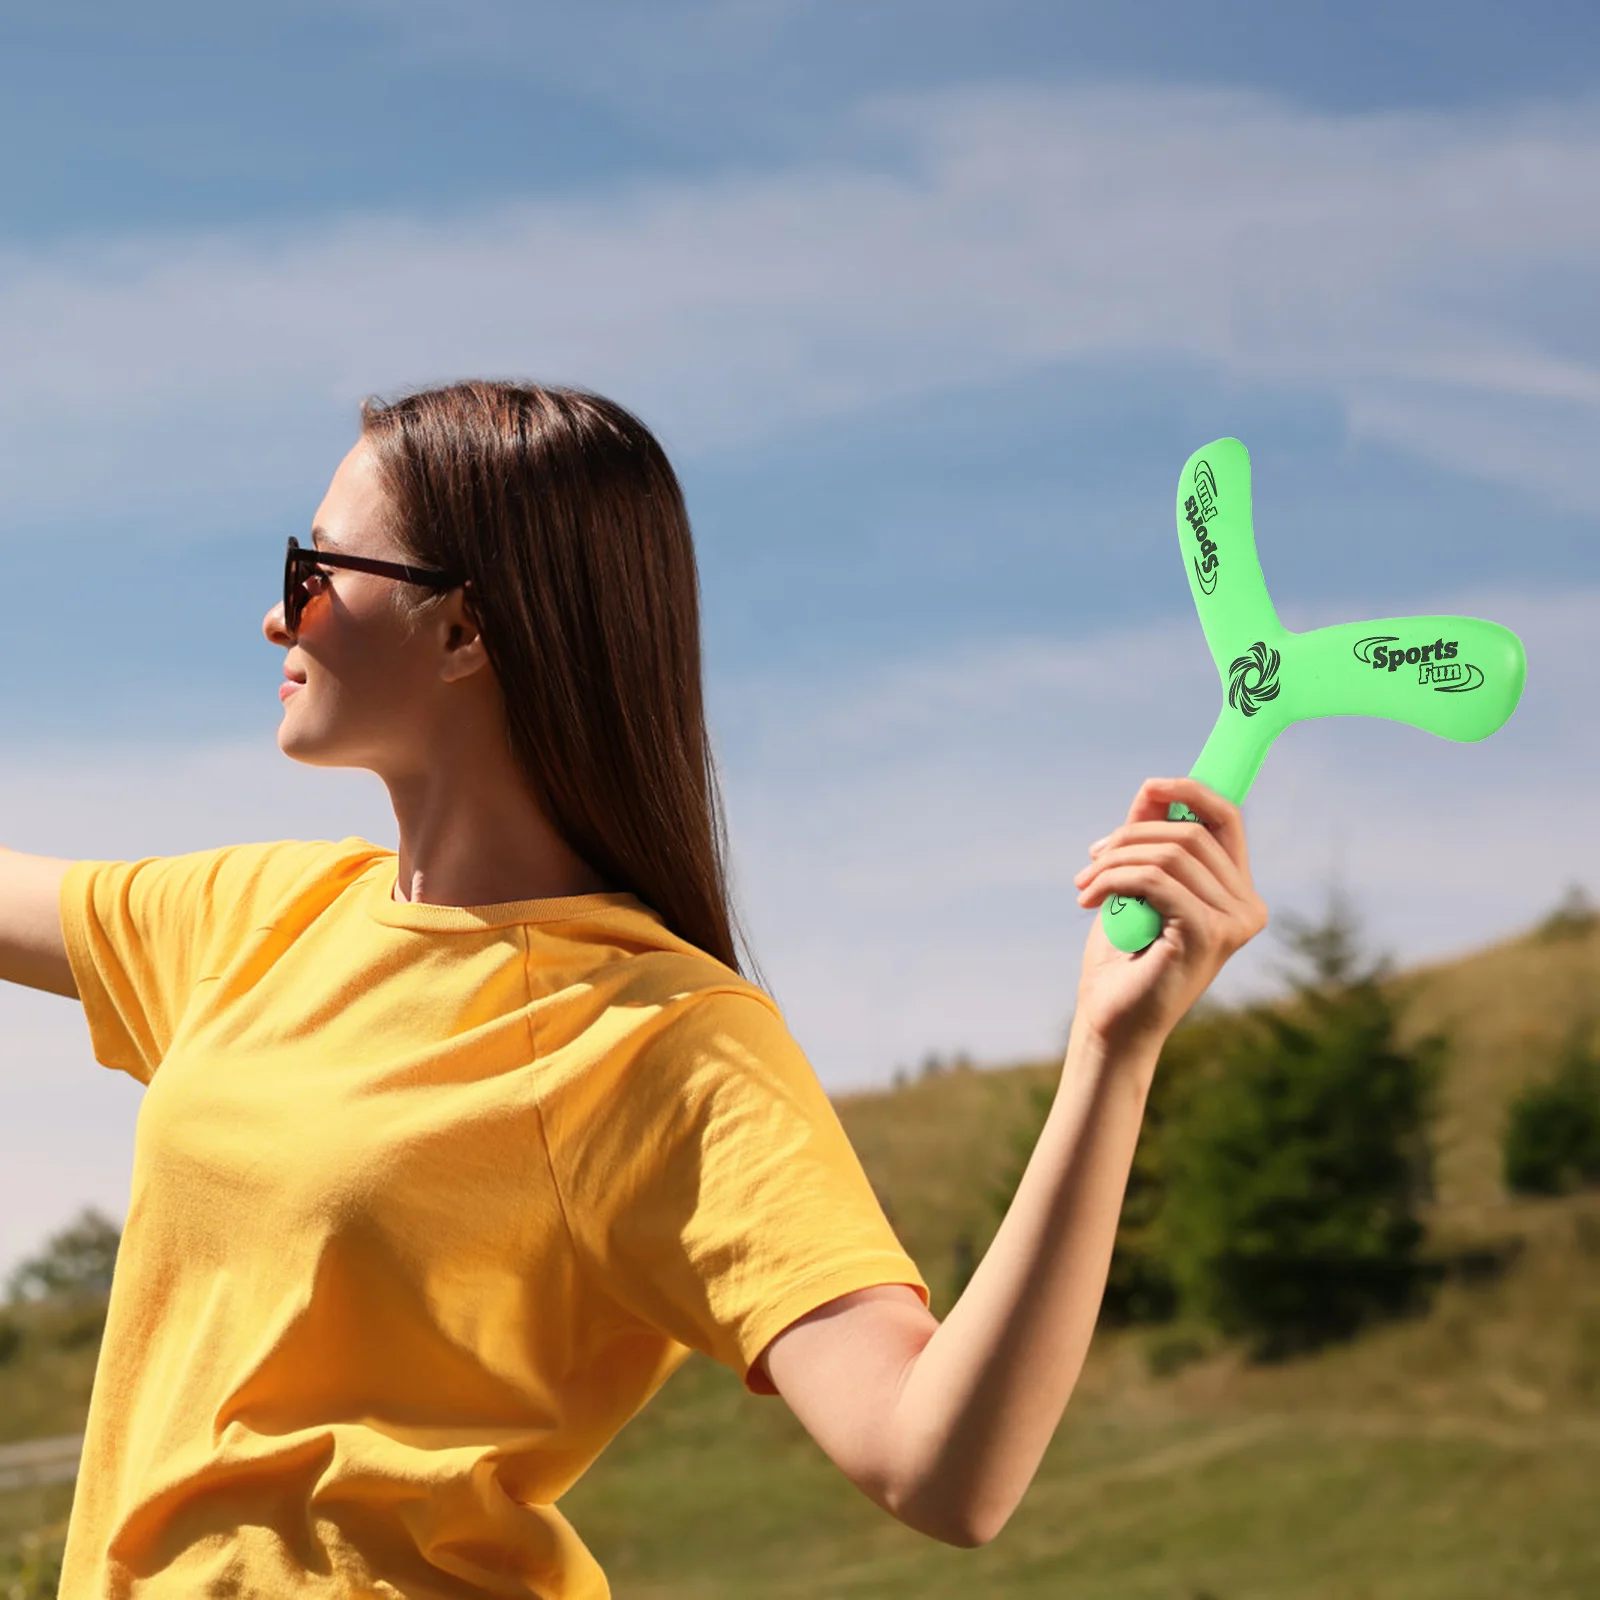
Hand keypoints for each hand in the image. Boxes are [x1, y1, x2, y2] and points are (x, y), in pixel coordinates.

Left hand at [1071, 777, 1266, 1054]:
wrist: (1111, 1022)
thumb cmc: (1123, 957)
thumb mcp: (1136, 884)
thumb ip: (1150, 840)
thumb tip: (1154, 788)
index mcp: (1238, 894)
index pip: (1227, 819)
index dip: (1191, 792)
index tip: (1149, 786)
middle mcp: (1247, 908)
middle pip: (1191, 832)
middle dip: (1132, 834)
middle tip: (1091, 861)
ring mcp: (1233, 923)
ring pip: (1170, 853)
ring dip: (1114, 860)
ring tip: (1084, 885)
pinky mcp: (1207, 934)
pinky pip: (1155, 879)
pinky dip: (1114, 879)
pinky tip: (1089, 901)